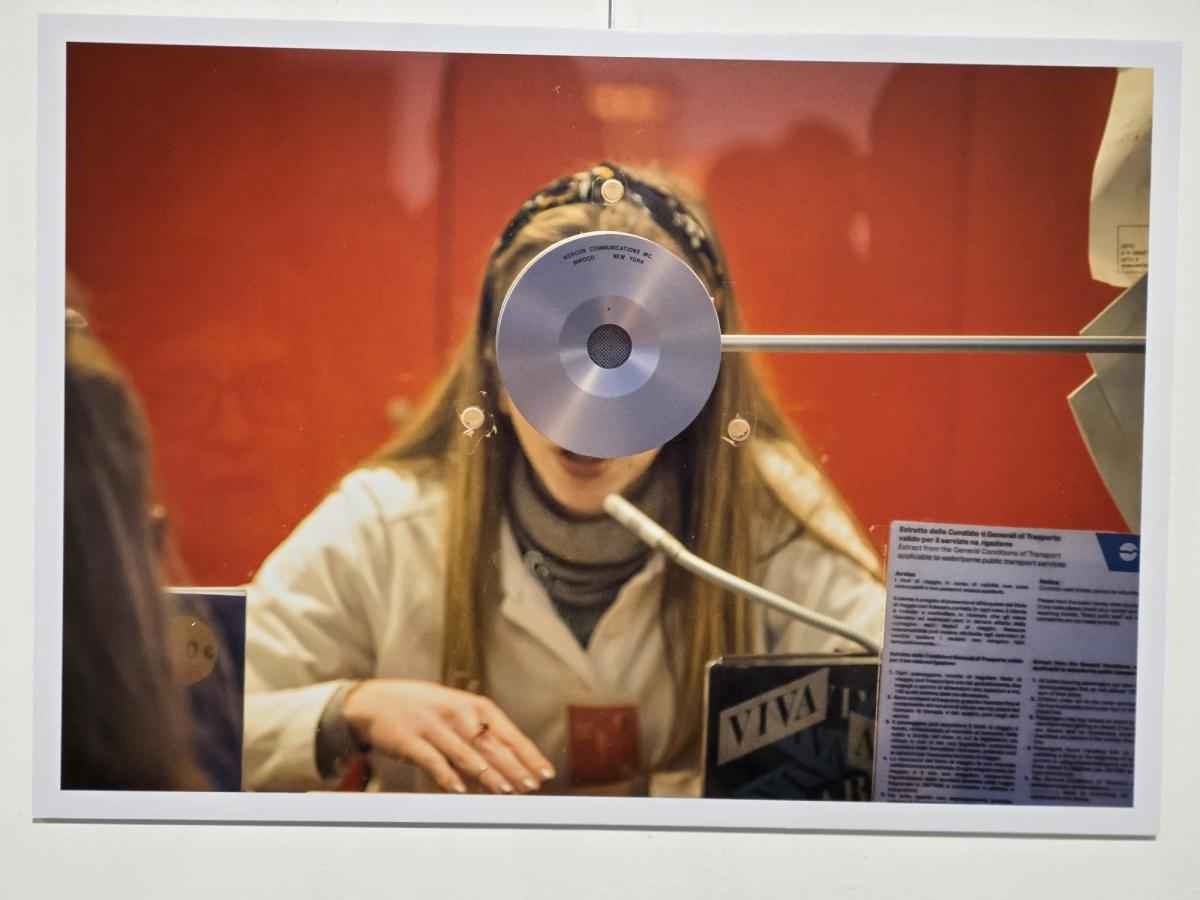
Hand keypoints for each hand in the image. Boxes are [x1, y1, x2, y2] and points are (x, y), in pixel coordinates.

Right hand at [341, 679, 554, 794]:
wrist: (373, 700)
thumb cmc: (422, 709)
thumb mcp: (454, 711)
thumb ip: (479, 734)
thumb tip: (508, 764)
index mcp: (472, 705)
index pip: (508, 732)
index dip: (528, 754)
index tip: (546, 773)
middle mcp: (456, 713)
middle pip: (491, 746)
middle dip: (514, 768)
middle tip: (532, 788)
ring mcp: (433, 726)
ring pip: (466, 754)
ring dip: (487, 774)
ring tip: (506, 792)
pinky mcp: (410, 739)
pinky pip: (432, 760)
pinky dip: (446, 776)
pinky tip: (459, 790)